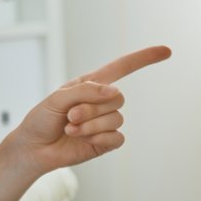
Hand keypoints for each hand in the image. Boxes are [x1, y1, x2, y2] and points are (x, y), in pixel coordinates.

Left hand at [8, 45, 171, 174]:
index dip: (144, 58)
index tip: (166, 51)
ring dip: (91, 125)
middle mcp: (101, 102)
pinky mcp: (104, 142)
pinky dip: (99, 138)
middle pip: (118, 98)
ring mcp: (104, 123)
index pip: (123, 67)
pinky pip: (117, 138)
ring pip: (116, 119)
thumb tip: (115, 92)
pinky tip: (83, 140)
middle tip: (70, 116)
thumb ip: (87, 91)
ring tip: (71, 128)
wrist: (33, 148)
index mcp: (91, 84)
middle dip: (92, 108)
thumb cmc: (41, 119)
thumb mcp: (58, 98)